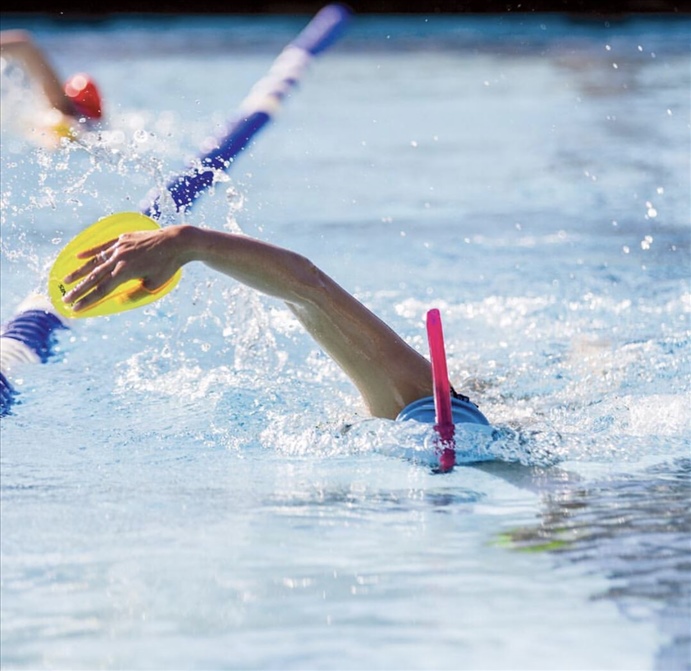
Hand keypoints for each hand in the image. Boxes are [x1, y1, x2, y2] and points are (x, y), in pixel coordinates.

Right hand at [62, 226, 184, 311]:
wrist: (176, 241)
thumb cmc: (168, 266)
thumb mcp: (154, 284)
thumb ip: (136, 293)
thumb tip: (119, 300)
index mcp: (126, 272)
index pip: (102, 289)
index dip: (88, 300)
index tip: (75, 308)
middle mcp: (119, 258)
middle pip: (94, 277)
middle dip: (79, 289)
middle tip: (65, 299)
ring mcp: (120, 247)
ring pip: (95, 261)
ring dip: (80, 271)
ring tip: (66, 280)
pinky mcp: (123, 239)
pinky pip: (103, 246)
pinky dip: (91, 252)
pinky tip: (79, 257)